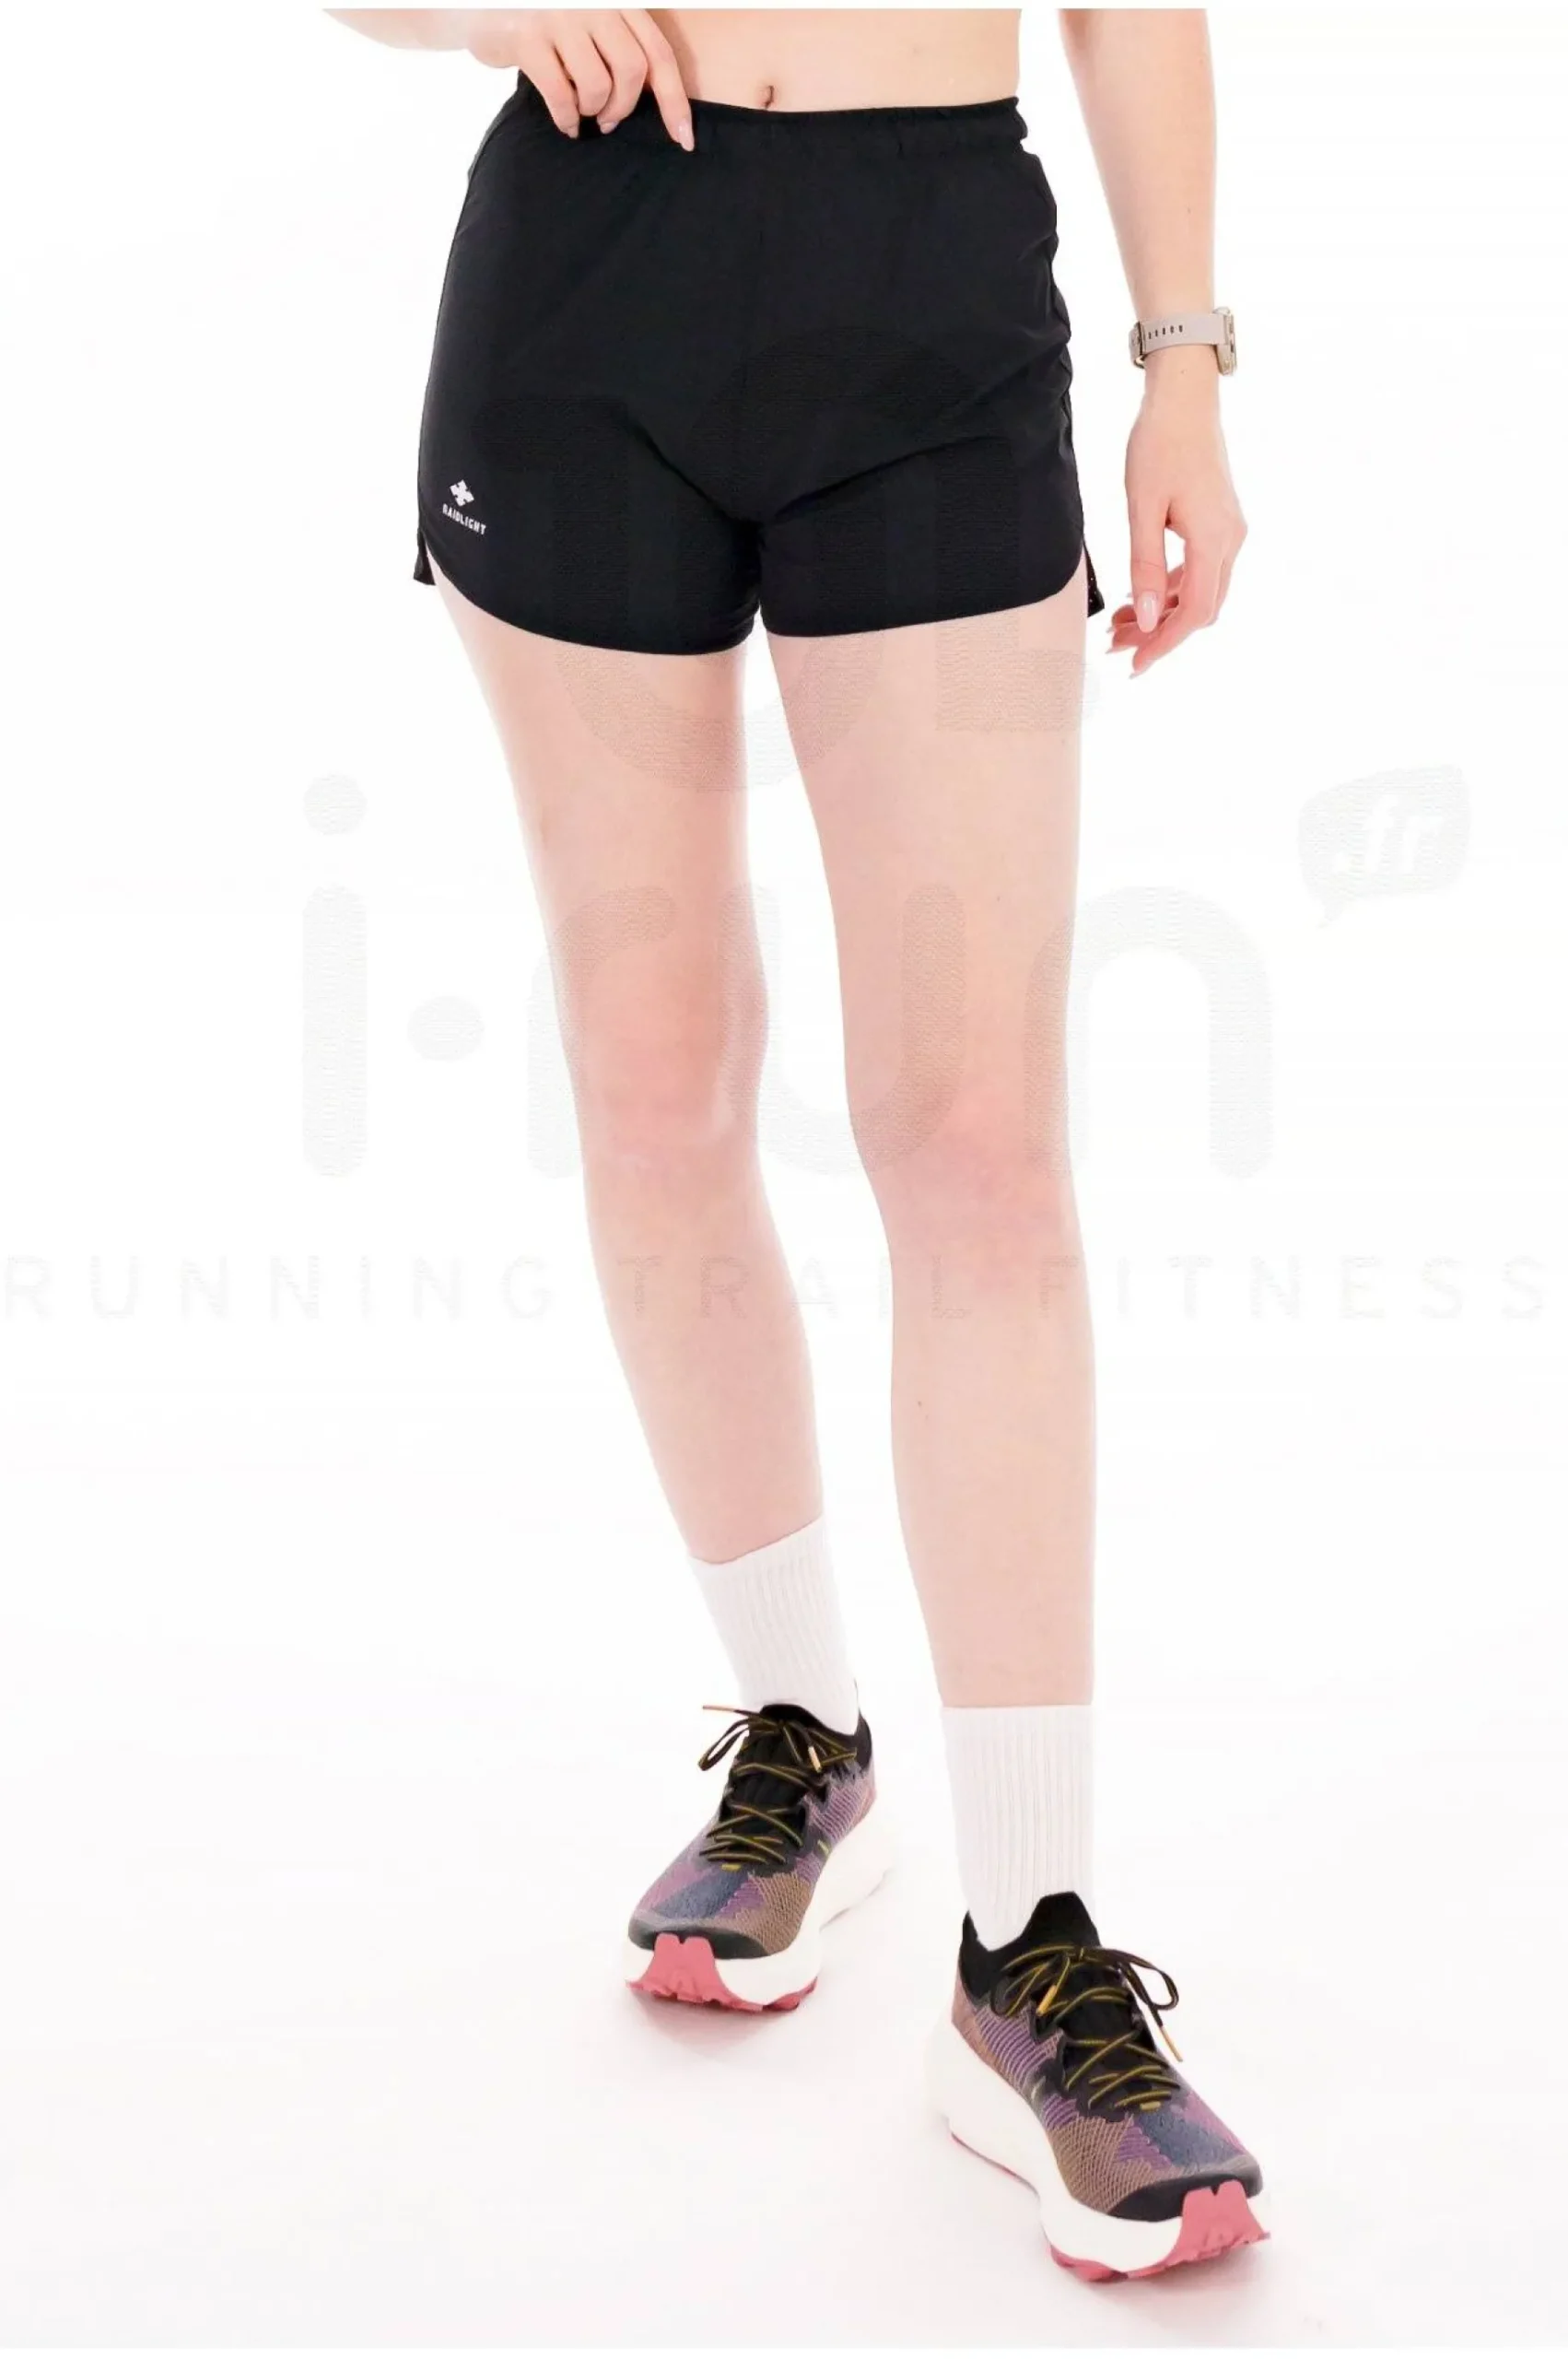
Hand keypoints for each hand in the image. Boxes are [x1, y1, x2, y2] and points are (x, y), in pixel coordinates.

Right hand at [466, 10, 692, 146]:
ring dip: (593, 110)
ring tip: (581, 112)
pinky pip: (561, 95)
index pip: (659, 53)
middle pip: (633, 70)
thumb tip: (654, 102)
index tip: (683, 138)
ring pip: (598, 84)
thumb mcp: (588, 21)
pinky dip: (567, 119)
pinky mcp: (526, 37)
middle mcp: (592, 2)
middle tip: (608, 120)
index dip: (675, 100)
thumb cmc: (543, 21)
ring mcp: (558, 16)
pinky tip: (565, 124)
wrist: (480, 4)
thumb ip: (619, 45)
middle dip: (625, 107)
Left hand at [1109, 349, 1245, 673]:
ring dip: (1163, 613)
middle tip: (1117, 646)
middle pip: (1199, 609)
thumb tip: (1147, 619)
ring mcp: (1229, 532)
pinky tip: (1142, 595)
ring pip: (1199, 593)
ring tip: (1120, 624)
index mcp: (1214, 540)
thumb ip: (1144, 566)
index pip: (1193, 613)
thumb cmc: (1160, 444)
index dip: (1164, 645)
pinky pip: (1199, 572)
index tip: (1136, 665)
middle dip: (1160, 634)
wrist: (1184, 398)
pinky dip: (1171, 590)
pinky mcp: (1220, 523)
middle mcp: (1230, 541)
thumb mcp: (1142, 508)